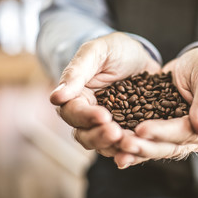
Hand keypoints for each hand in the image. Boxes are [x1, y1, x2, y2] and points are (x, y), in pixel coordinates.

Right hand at [50, 32, 160, 157]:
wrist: (140, 55)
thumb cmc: (114, 49)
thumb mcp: (96, 51)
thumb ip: (77, 71)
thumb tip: (56, 97)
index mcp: (76, 96)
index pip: (73, 112)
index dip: (86, 117)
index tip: (103, 115)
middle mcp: (89, 114)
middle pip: (85, 135)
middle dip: (100, 136)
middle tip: (116, 133)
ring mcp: (108, 124)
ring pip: (104, 144)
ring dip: (115, 147)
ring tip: (131, 143)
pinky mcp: (127, 129)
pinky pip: (125, 144)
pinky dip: (131, 149)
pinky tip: (142, 147)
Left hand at [114, 47, 197, 167]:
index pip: (187, 132)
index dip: (164, 132)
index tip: (142, 129)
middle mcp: (197, 136)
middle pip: (169, 146)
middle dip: (145, 145)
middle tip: (123, 142)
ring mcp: (179, 135)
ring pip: (156, 146)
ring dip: (136, 148)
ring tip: (116, 147)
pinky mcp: (164, 130)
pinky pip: (148, 139)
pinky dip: (133, 142)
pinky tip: (115, 145)